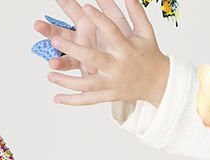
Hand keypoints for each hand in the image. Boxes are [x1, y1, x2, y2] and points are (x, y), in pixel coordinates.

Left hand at [39, 0, 169, 106]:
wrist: (159, 84)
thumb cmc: (149, 55)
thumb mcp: (146, 32)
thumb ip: (136, 13)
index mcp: (126, 49)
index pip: (112, 32)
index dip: (99, 19)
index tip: (86, 6)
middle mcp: (118, 67)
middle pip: (93, 58)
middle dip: (73, 49)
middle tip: (55, 40)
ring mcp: (112, 83)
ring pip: (87, 84)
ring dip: (67, 80)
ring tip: (50, 74)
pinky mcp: (109, 95)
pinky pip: (89, 99)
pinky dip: (73, 100)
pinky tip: (57, 98)